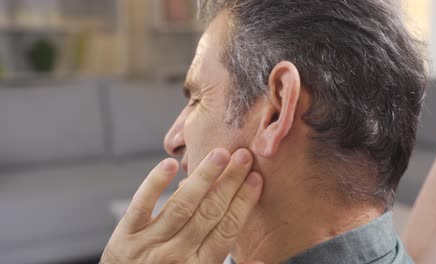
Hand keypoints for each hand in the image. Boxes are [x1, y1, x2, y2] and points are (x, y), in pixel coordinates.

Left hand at [100, 148, 263, 263]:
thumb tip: (261, 261)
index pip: (227, 229)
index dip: (243, 202)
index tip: (256, 179)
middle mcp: (177, 255)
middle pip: (209, 212)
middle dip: (229, 182)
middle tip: (243, 157)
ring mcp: (150, 244)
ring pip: (182, 204)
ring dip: (203, 177)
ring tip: (220, 154)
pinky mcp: (126, 234)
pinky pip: (142, 205)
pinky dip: (155, 183)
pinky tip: (170, 164)